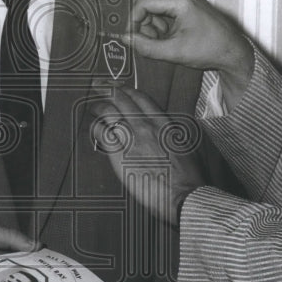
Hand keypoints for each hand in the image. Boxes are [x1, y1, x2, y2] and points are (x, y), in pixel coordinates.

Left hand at [90, 84, 205, 225]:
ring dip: (98, 107)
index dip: (126, 90)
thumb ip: (173, 132)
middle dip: (107, 90)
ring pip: (109, 112)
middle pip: (121, 99)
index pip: (141, 97)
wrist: (183, 196)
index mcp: (163, 123)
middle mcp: (146, 126)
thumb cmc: (188, 177)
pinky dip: (96, 128)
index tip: (119, 87)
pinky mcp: (120, 156)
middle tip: (98, 86)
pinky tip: (94, 129)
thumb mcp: (186, 146)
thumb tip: (167, 128)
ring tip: (93, 107)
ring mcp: (132, 139)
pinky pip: (102, 134)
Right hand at [125, 0, 252, 71]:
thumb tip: (124, 38)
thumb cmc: (207, 50)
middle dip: (142, 18)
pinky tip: (165, 23)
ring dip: (149, 13)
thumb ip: (146, 46)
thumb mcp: (174, 53)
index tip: (135, 38)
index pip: (142, 3)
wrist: (230, 49)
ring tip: (161, 33)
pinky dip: (157, 5)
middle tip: (151, 38)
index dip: (133, 21)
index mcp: (180, 0)